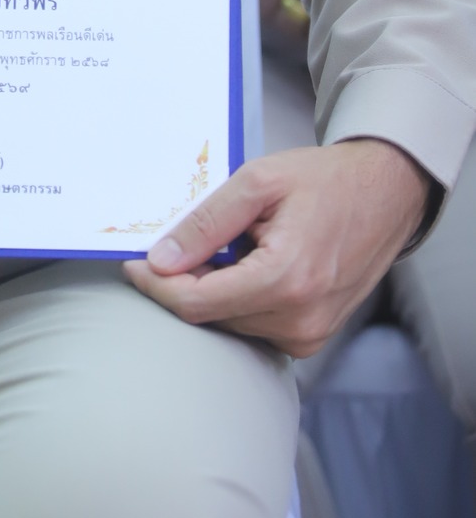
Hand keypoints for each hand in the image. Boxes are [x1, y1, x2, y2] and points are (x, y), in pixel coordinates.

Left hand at [122, 140, 429, 354]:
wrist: (385, 194)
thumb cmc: (324, 181)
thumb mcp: (258, 182)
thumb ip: (207, 222)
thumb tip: (162, 259)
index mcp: (285, 280)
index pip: (197, 304)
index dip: (157, 286)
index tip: (133, 263)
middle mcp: (300, 319)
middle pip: (211, 317)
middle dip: (183, 283)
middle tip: (177, 243)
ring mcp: (310, 334)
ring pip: (230, 323)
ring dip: (212, 289)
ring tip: (227, 245)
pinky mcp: (312, 336)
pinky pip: (254, 325)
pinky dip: (237, 298)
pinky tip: (246, 264)